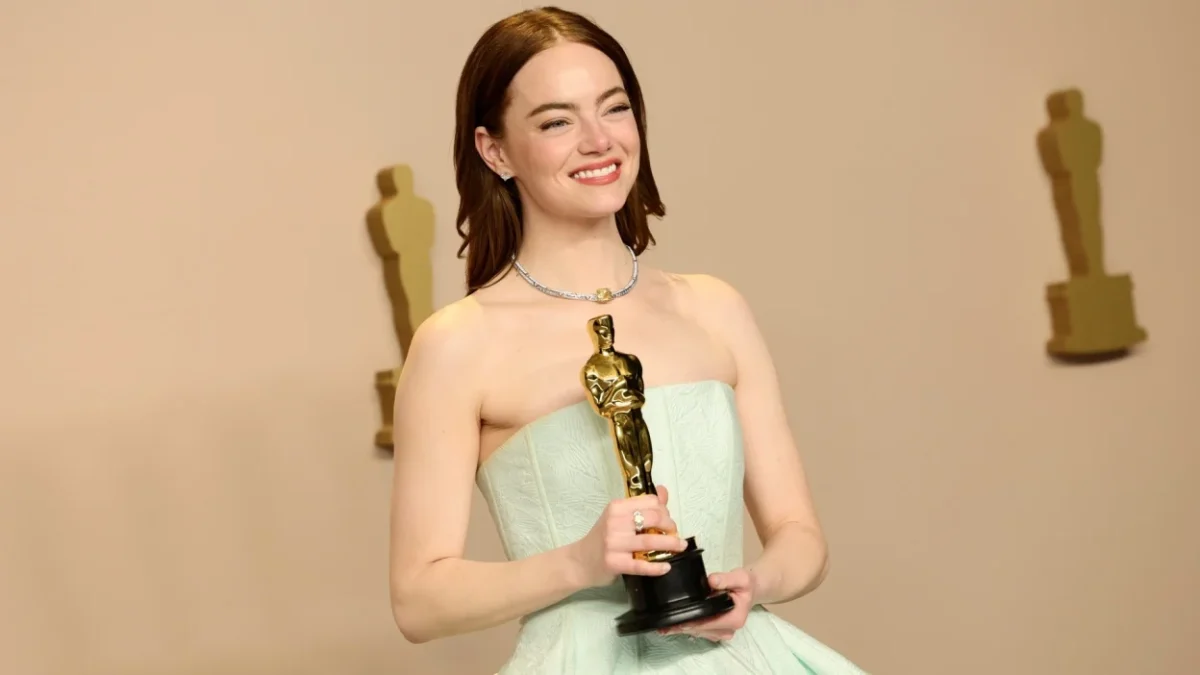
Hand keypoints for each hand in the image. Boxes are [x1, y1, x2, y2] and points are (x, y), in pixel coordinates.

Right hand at [568, 485, 688, 588]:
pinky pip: (641, 565)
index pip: (650, 501)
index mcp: (617, 507)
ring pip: (650, 541)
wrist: (579, 561)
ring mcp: (614, 543)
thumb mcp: (618, 517)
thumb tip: (664, 492)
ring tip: (680, 546)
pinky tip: (666, 567)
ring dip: (671, 544)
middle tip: (675, 534)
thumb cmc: (602, 538)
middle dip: (670, 526)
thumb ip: (641, 506)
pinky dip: (656, 567)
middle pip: (654, 518)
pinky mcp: (615, 563)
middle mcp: (615, 522)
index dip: (664, 510)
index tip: (668, 519)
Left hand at [657, 567, 756, 641]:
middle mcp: (728, 630)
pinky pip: (700, 631)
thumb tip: (711, 581)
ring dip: (683, 629)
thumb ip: (725, 579)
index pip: (709, 623)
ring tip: (665, 626)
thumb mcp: (740, 578)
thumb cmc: (745, 585)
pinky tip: (674, 625)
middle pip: (701, 630)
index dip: (692, 622)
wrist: (750, 590)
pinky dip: (687, 627)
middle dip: (683, 627)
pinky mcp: (716, 631)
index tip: (676, 621)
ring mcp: (722, 632)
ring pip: (698, 633)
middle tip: (663, 625)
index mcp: (734, 619)